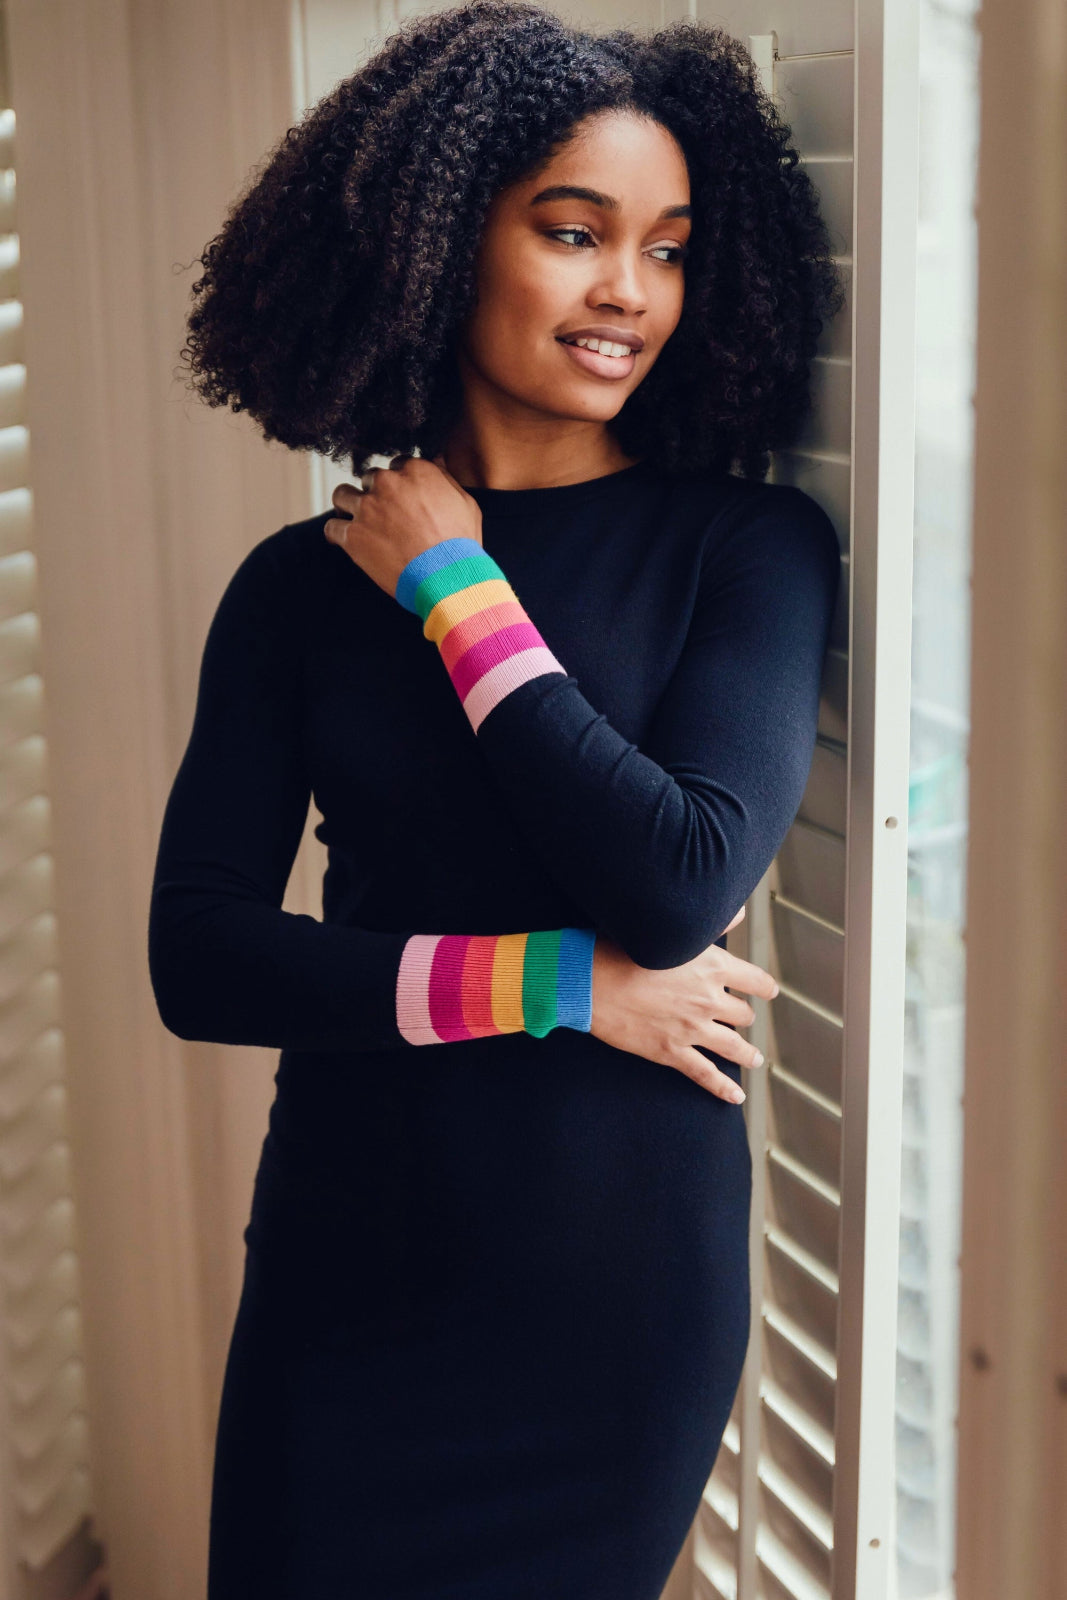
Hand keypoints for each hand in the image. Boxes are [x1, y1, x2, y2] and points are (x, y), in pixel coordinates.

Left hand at [323, 453, 482, 599]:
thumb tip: (437, 462)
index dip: (399, 484)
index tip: (401, 499)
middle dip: (375, 494)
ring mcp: (367, 508)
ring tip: (356, 521)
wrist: (447, 577)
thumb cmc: (460, 545)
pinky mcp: (353, 535)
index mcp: (415, 470)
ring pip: (342, 495)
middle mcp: (387, 483)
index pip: (397, 466)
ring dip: (348, 506)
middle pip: (369, 479)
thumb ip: (445, 479)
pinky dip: (337, 534)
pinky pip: (331, 528)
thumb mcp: (465, 503)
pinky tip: (344, 540)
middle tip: (383, 515)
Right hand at [589, 905, 775, 1103]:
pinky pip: (705, 1074)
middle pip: (743, 1013)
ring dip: (746, 1054)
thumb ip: (710, 924)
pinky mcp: (672, 1051)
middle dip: (744, 1015)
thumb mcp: (671, 931)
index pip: (754, 980)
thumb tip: (738, 911)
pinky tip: (736, 1096)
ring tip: (753, 1059)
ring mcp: (692, 1028)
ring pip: (733, 1046)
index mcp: (713, 967)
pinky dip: (723, 1088)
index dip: (764, 987)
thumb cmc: (624, 948)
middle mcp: (708, 1000)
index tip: (768, 991)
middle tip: (742, 1018)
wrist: (591, 980)